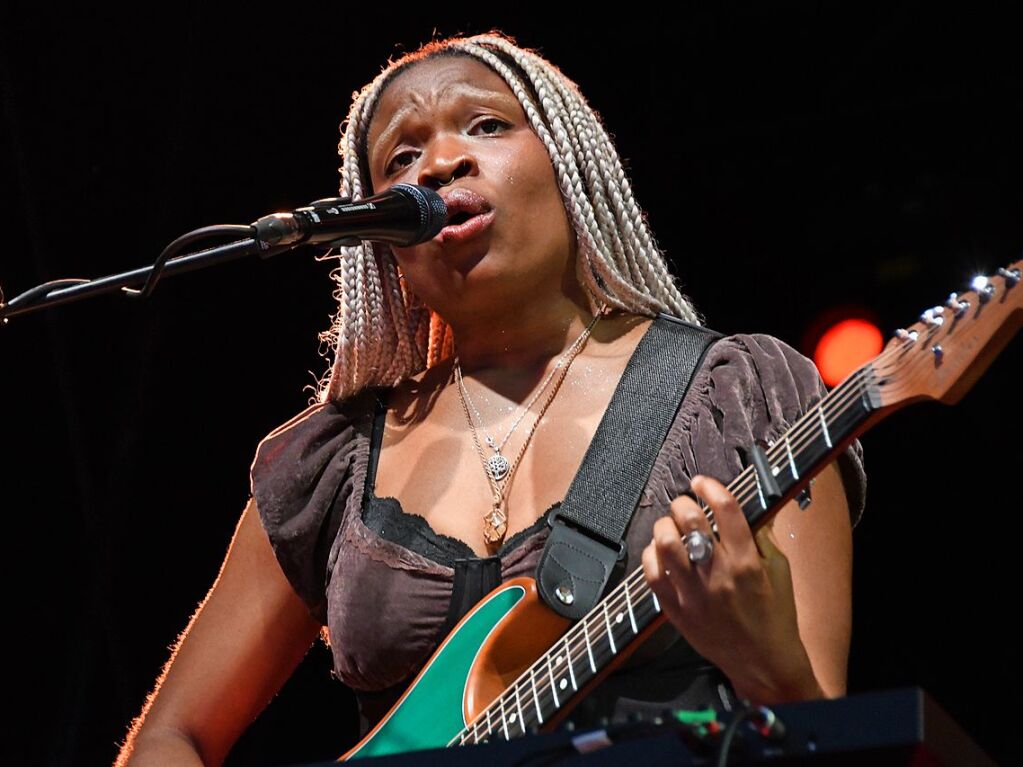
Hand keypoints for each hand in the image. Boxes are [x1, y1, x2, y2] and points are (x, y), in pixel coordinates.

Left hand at [640, 474, 824, 703]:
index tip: (702, 482)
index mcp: (747, 563)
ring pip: (665, 544)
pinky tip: (661, 553)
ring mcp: (693, 594)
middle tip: (685, 505)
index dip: (711, 487)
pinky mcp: (676, 610)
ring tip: (671, 527)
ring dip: (665, 526)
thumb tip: (750, 505)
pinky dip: (651, 555)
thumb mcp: (779, 571)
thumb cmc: (775, 617)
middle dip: (684, 504)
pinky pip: (652, 573)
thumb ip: (763, 536)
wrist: (764, 663)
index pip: (726, 510)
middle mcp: (718, 575)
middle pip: (690, 522)